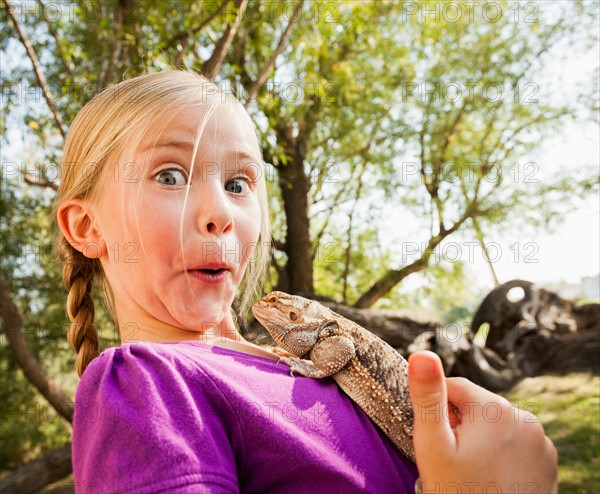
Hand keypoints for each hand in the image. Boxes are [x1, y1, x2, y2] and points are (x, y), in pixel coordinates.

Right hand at [408, 351, 557, 492]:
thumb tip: (422, 354)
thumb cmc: (458, 493)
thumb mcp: (434, 446)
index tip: (437, 441)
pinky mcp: (547, 461)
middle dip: (459, 425)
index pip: (452, 386)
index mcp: (496, 409)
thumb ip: (428, 397)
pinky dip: (500, 452)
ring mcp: (540, 441)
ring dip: (480, 438)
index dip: (436, 411)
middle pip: (475, 405)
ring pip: (494, 424)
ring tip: (471, 472)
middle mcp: (525, 418)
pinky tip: (490, 478)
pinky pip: (514, 442)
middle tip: (453, 462)